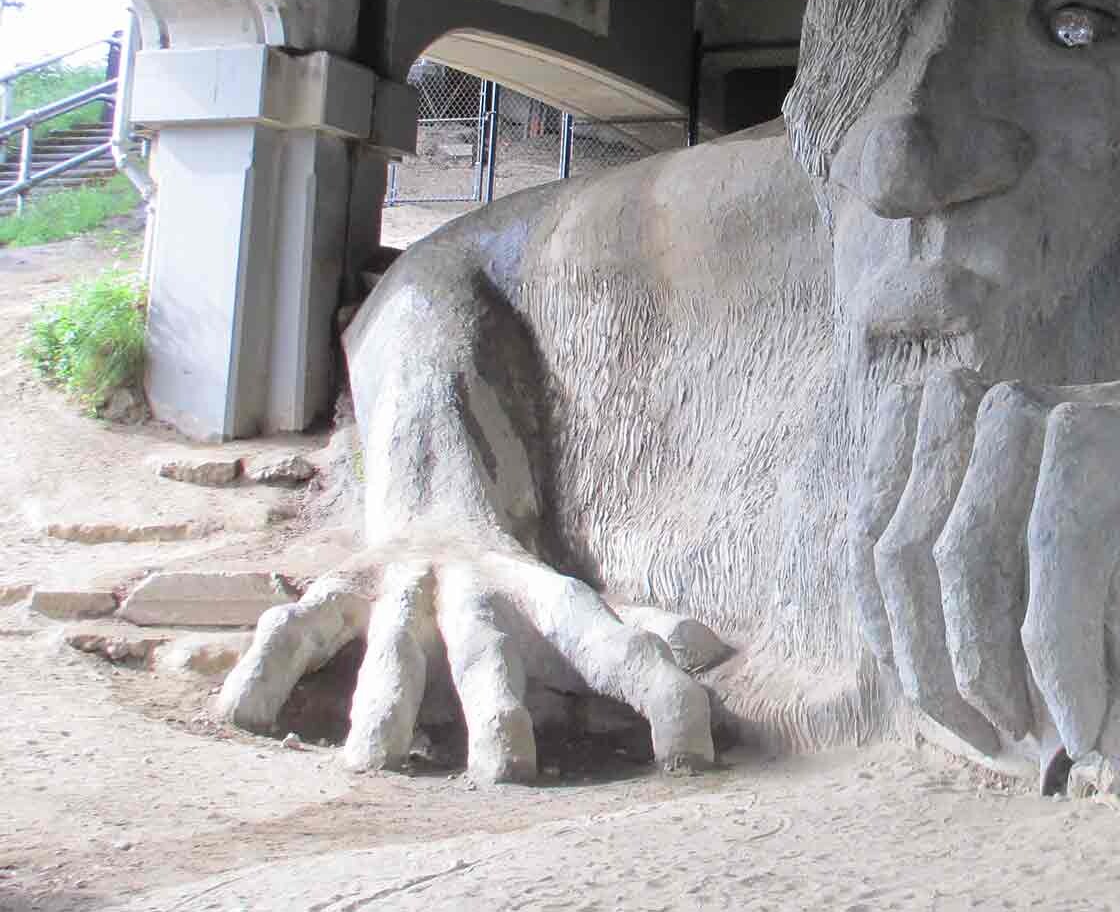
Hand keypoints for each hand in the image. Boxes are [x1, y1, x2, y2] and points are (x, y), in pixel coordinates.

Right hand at [215, 536, 713, 783]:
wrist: (439, 499)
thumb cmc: (523, 601)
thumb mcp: (585, 615)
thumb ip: (641, 638)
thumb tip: (716, 652)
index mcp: (553, 607)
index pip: (619, 651)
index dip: (661, 699)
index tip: (693, 760)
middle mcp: (479, 599)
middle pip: (491, 659)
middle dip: (497, 711)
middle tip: (505, 773)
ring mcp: (403, 596)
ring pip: (391, 655)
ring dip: (381, 707)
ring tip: (370, 767)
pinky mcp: (335, 593)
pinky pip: (295, 633)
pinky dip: (267, 669)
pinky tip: (249, 720)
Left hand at [847, 365, 1119, 794]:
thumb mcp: (1058, 534)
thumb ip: (984, 571)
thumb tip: (920, 677)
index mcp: (951, 427)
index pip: (864, 544)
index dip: (890, 649)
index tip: (948, 725)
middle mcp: (980, 409)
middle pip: (896, 558)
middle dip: (933, 674)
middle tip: (997, 749)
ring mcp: (1040, 418)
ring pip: (958, 567)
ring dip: (988, 677)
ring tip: (1040, 742)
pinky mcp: (1106, 448)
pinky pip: (1053, 580)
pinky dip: (1061, 670)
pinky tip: (1084, 725)